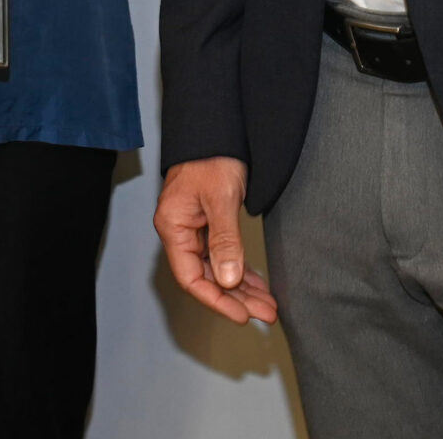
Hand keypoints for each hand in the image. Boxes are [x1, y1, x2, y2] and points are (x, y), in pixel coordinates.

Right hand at [155, 157, 277, 324]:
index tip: (242, 314)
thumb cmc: (211, 157)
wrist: (216, 129)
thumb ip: (224, 240)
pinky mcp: (209, 223)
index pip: (191, 277)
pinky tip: (258, 283)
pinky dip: (241, 270)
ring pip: (218, 269)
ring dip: (242, 288)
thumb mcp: (221, 198)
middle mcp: (181, 232)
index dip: (216, 300)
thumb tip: (228, 281)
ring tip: (269, 304)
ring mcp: (195, 229)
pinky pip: (224, 255)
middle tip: (266, 313)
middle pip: (206, 278)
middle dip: (237, 298)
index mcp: (173, 226)